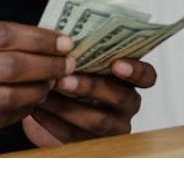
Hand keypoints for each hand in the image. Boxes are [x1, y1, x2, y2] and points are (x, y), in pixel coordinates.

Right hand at [0, 16, 74, 146]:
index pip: (1, 34)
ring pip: (4, 96)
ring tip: (52, 84)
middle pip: (7, 66)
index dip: (38, 39)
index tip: (63, 42)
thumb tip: (43, 39)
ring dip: (36, 91)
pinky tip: (31, 102)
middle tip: (66, 65)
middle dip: (45, 65)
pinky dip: (19, 112)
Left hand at [21, 58, 156, 146]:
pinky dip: (53, 123)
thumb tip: (62, 39)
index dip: (136, 71)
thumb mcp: (81, 64)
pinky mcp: (92, 145)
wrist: (55, 111)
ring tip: (45, 93)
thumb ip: (81, 53)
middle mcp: (127, 105)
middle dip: (90, 87)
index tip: (117, 63)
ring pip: (97, 120)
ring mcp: (113, 128)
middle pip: (119, 97)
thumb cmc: (73, 77)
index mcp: (129, 80)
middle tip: (64, 79)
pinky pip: (75, 137)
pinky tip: (37, 110)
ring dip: (68, 106)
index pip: (147, 76)